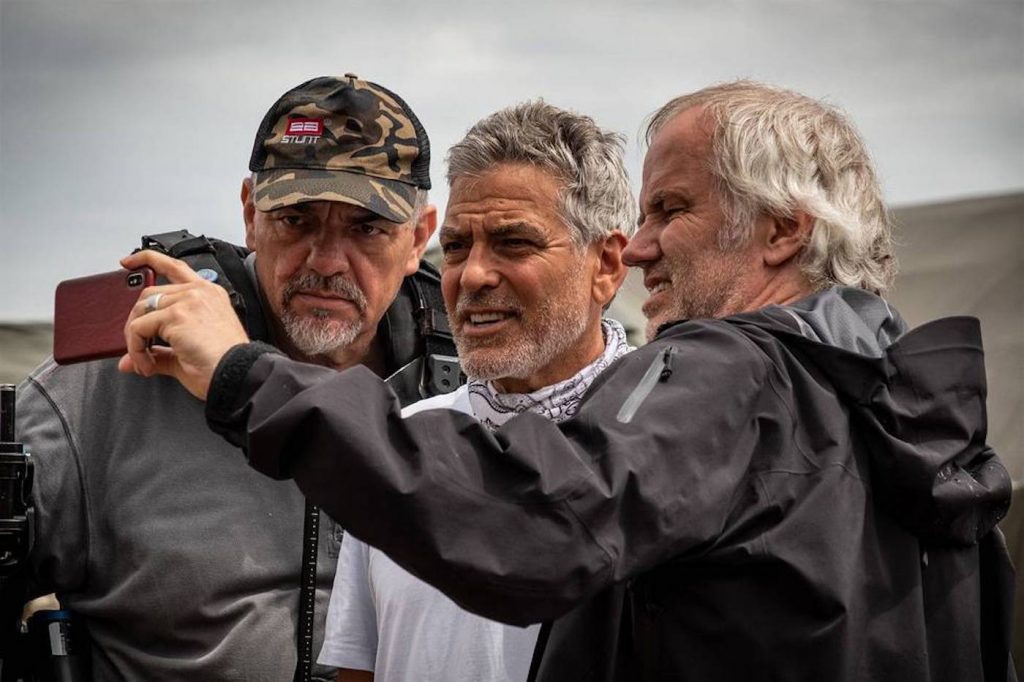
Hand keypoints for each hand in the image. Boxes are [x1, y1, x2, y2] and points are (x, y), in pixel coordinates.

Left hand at [117, 250, 250, 399]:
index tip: (128, 262)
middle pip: (148, 293)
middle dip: (134, 322)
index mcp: (208, 295)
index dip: (147, 259)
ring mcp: (188, 301)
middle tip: (139, 349)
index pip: (174, 267)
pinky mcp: (177, 315)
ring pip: (140, 311)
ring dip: (134, 339)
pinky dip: (136, 349)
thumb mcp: (186, 354)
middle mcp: (199, 292)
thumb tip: (130, 362)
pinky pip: (138, 329)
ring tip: (145, 361)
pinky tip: (148, 365)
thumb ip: (158, 353)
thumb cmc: (222, 366)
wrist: (237, 376)